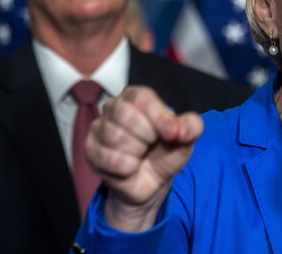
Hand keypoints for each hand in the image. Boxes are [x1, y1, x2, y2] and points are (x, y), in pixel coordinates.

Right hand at [86, 86, 203, 230]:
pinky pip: (110, 158)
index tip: (170, 133)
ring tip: (140, 155)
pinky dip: (127, 168)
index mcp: (137, 97)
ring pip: (116, 137)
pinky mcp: (90, 150)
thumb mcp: (185, 139)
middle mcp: (114, 107)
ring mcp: (99, 128)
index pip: (142, 98)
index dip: (159, 117)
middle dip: (147, 135)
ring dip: (137, 153)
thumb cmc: (165, 153)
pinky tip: (130, 167)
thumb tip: (175, 128)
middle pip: (125, 114)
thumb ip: (191, 127)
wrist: (151, 183)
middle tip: (151, 144)